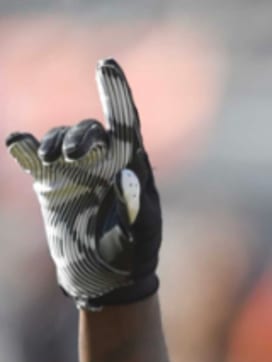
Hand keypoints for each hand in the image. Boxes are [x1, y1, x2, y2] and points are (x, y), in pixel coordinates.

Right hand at [6, 58, 160, 309]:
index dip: (116, 91)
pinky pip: (32, 156)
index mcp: (133, 165)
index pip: (126, 120)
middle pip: (89, 129)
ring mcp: (75, 170)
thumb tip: (125, 174)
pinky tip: (18, 143)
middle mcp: (103, 161)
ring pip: (60, 138)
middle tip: (72, 154)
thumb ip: (135, 206)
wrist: (108, 276)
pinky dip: (23, 146)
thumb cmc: (134, 253)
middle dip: (78, 133)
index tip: (106, 63)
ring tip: (50, 158)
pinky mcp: (51, 183)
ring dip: (53, 140)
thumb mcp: (141, 234)